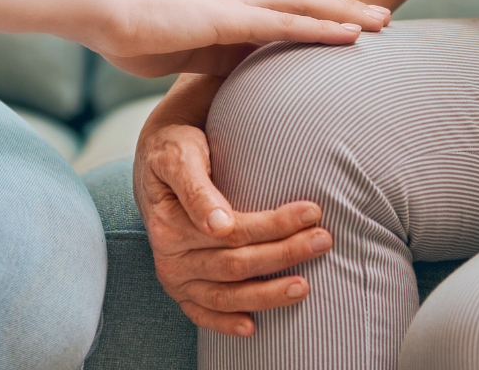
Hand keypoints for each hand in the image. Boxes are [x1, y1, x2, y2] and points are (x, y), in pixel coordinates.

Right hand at [90, 0, 388, 77]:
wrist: (103, 11)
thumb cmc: (132, 33)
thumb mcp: (182, 50)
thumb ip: (211, 57)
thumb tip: (233, 74)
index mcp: (225, 1)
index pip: (282, 5)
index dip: (318, 13)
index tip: (351, 22)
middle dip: (345, 7)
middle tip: (384, 17)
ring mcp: (234, 1)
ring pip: (305, 4)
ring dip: (346, 13)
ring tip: (382, 22)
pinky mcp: (228, 17)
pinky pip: (285, 23)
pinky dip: (321, 27)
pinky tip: (349, 34)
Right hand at [134, 76, 333, 336]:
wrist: (155, 159)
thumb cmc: (175, 150)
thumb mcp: (179, 156)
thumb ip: (197, 187)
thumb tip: (219, 224)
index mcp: (170, 224)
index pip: (235, 231)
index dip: (276, 225)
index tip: (313, 212)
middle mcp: (170, 258)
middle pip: (237, 264)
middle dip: (284, 254)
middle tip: (324, 240)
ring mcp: (174, 278)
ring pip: (227, 294)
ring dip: (268, 294)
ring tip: (305, 286)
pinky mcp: (180, 289)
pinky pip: (202, 313)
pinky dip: (225, 323)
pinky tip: (252, 328)